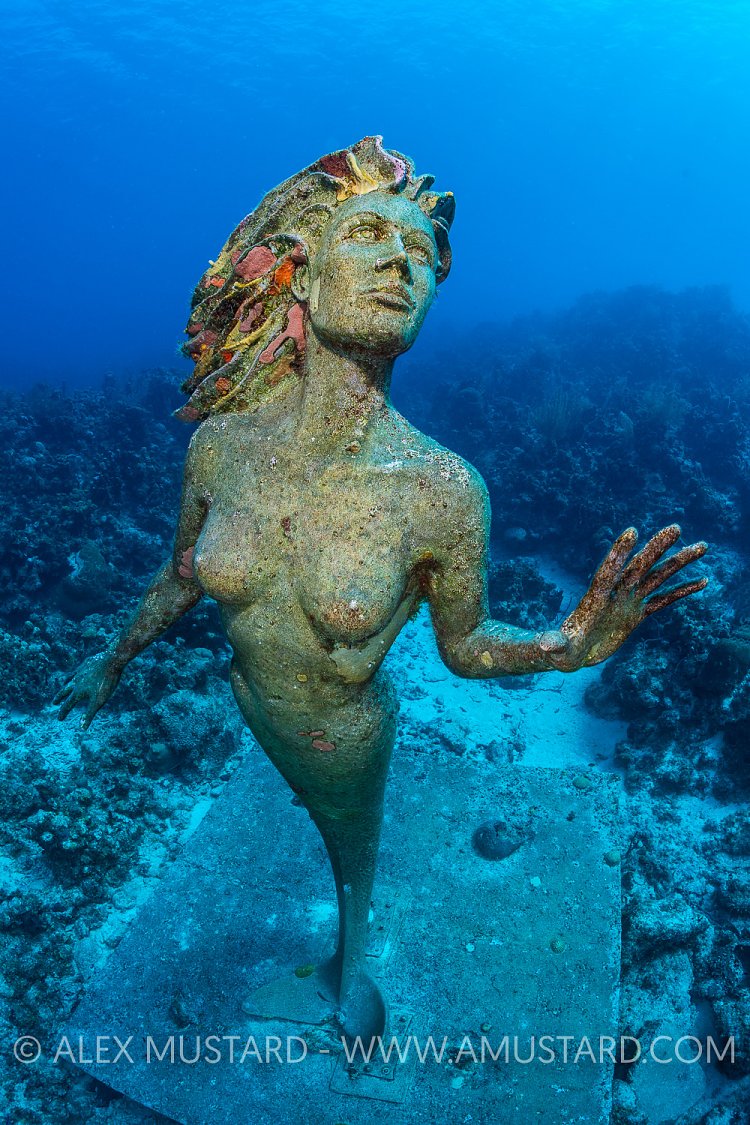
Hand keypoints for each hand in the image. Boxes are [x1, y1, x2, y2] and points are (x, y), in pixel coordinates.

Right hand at [53, 649, 122, 728]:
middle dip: (59, 698)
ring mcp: (80, 672)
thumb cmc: (106, 683)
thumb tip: (82, 728)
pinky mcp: (86, 663)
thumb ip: (89, 714)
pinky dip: (75, 674)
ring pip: (70, 679)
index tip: (60, 719)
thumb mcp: (99, 701)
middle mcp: (76, 681)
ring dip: (65, 685)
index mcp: (78, 692)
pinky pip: (78, 670)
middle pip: (64, 691)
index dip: (63, 713)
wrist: (112, 660)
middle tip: (54, 703)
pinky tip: (78, 673)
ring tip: (64, 686)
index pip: (68, 705)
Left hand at [537, 524, 707, 671]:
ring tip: (701, 546)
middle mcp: (615, 594)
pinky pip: (664, 599)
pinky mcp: (637, 613)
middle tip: (675, 527)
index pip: (608, 572)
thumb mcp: (557, 650)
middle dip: (656, 547)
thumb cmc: (561, 651)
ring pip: (658, 577)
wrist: (573, 653)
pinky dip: (683, 590)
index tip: (631, 531)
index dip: (619, 553)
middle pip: (639, 566)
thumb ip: (553, 644)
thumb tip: (544, 644)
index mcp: (596, 599)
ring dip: (679, 562)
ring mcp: (628, 601)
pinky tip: (703, 580)